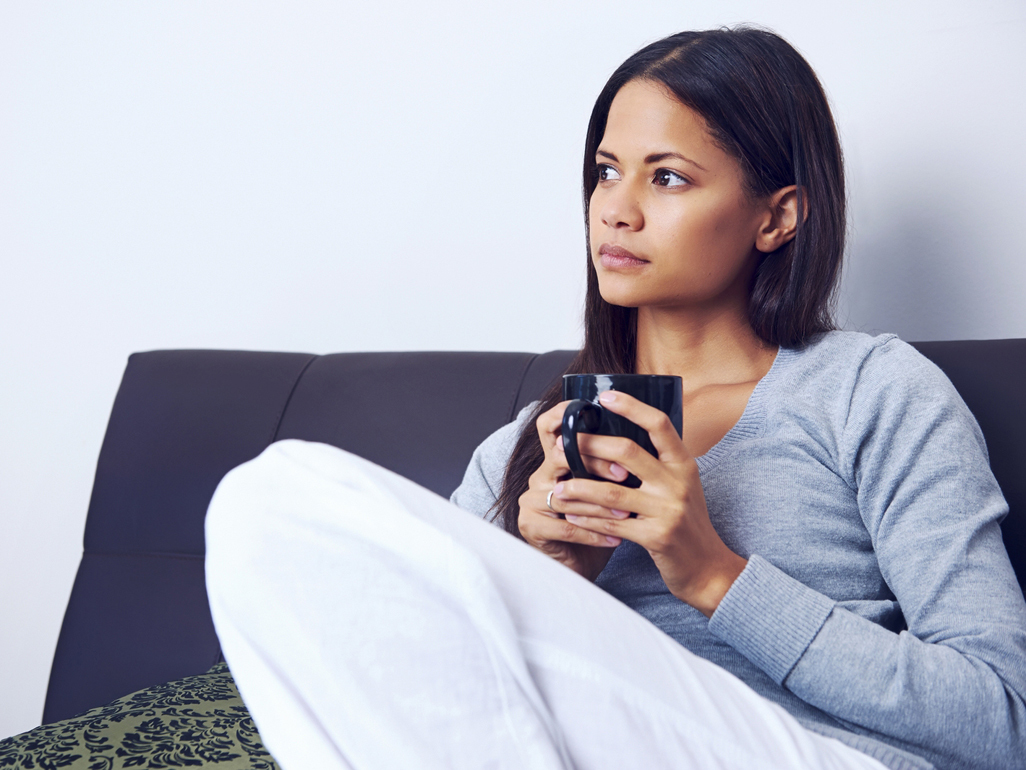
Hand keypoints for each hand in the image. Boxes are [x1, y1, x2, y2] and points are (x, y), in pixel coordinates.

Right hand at [519, 400, 628, 580]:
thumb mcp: (607, 488)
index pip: (550, 426)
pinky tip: (615, 538)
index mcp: (554, 459)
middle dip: (596, 464)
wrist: (581, 564)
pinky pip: (565, 525)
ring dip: (600, 505)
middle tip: (626, 476)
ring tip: (628, 514)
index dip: (566, 415)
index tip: (600, 413)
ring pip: (567, 495)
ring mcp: (530, 500)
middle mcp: (539, 475)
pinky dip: (593, 533)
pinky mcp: (530, 525)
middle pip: (561, 456)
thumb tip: (645, 437)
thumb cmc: (599, 521)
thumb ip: (613, 463)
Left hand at [549, 391, 747, 616]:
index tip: (605, 396)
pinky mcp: (656, 537)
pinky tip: (571, 515)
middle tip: (564, 444)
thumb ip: (658, 462)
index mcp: (684, 464)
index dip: (632, 407)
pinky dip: (588, 519)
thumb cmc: (687, 521)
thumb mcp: (681, 485)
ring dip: (580, 488)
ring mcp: (668, 510)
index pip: (659, 424)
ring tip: (559, 487)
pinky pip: (612, 525)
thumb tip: (618, 436)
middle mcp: (678, 483)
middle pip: (627, 452)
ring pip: (612, 492)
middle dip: (590, 446)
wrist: (707, 567)